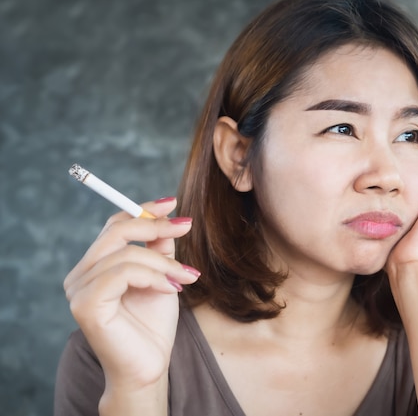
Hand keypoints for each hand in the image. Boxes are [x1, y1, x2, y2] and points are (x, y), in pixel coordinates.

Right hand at [63, 197, 199, 389]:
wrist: (150, 366)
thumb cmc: (153, 325)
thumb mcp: (161, 276)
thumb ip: (159, 248)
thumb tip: (170, 217)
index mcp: (94, 266)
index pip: (114, 226)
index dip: (142, 210)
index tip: (172, 203)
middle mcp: (80, 275)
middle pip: (116, 231)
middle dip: (155, 226)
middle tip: (186, 227)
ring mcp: (78, 290)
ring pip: (126, 254)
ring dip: (164, 263)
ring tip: (186, 277)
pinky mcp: (86, 305)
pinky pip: (123, 274)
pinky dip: (153, 277)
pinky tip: (170, 290)